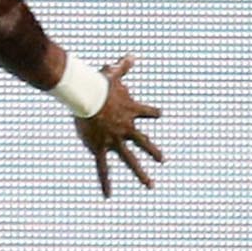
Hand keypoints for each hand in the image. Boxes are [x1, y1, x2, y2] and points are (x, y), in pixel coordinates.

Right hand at [74, 55, 163, 198]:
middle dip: (154, 151)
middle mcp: (127, 129)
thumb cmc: (100, 84)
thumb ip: (123, 66)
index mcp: (132, 111)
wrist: (89, 98)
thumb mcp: (113, 74)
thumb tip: (132, 55)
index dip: (152, 112)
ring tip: (150, 185)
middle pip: (144, 142)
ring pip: (130, 160)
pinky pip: (103, 169)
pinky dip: (106, 182)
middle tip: (162, 160)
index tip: (158, 114)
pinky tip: (109, 196)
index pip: (148, 112)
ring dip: (141, 173)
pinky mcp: (100, 149)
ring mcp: (115, 141)